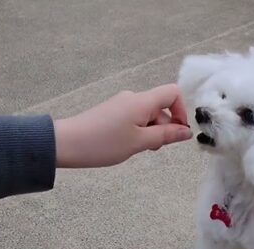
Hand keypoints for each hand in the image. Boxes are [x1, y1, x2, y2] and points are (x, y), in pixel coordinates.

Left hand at [53, 84, 191, 167]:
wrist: (66, 143)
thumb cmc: (103, 143)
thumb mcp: (140, 142)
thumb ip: (166, 136)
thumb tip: (186, 131)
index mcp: (142, 102)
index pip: (172, 93)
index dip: (181, 111)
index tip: (177, 132)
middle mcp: (133, 98)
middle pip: (161, 107)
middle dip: (164, 128)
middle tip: (152, 147)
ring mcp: (122, 105)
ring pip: (148, 116)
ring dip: (151, 132)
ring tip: (137, 148)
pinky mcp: (113, 113)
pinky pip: (135, 119)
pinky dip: (138, 132)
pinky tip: (127, 145)